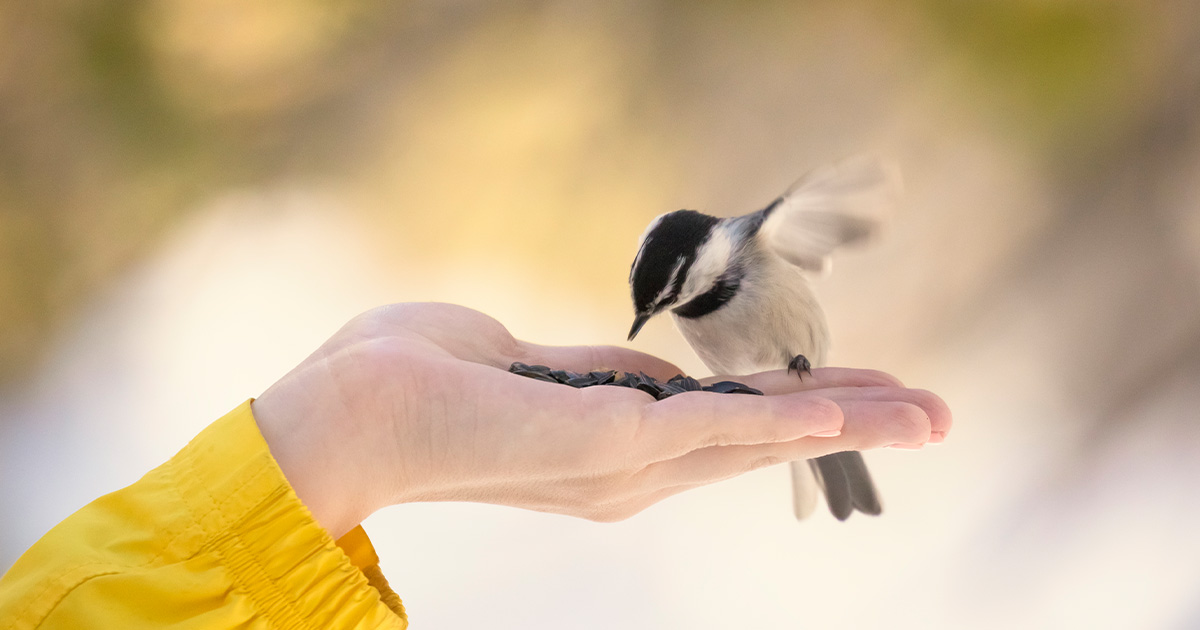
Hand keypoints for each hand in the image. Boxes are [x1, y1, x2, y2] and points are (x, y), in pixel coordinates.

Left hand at [252, 303, 950, 537]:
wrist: (352, 410)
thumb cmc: (421, 379)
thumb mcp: (528, 365)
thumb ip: (596, 372)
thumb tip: (651, 373)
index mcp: (614, 444)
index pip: (730, 427)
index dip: (801, 412)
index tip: (862, 395)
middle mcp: (630, 469)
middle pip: (762, 442)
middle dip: (851, 424)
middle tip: (936, 418)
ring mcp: (622, 463)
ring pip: (755, 438)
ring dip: (843, 420)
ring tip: (923, 414)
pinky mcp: (604, 442)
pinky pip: (708, 426)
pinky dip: (777, 421)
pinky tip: (835, 412)